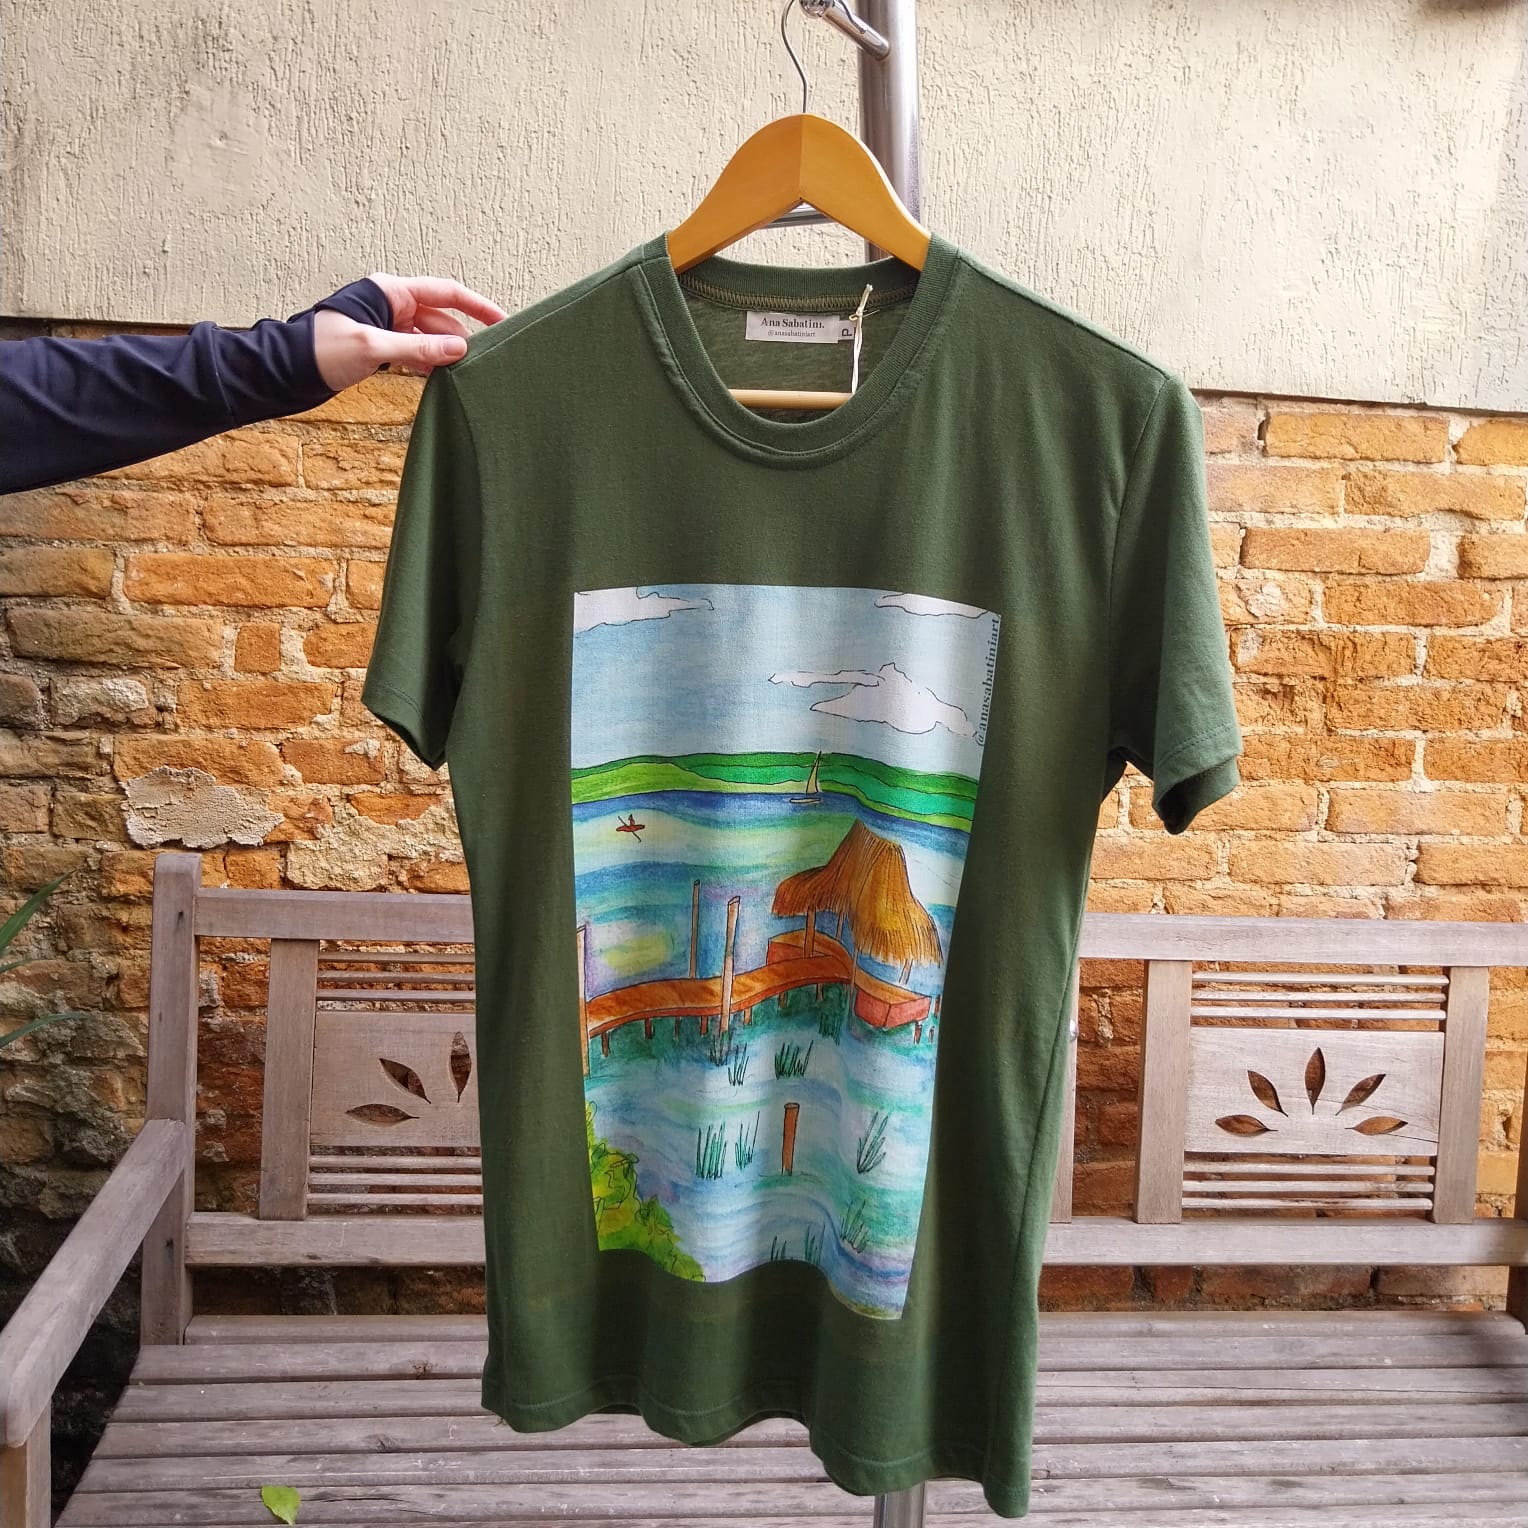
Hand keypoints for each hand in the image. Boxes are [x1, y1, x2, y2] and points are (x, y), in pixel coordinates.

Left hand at [313, 274, 506, 389]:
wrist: (288, 370)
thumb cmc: (322, 350)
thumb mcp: (374, 348)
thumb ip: (420, 348)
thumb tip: (460, 349)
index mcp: (391, 292)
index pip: (446, 292)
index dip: (477, 306)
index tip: (502, 321)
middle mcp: (393, 305)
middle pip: (441, 317)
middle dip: (463, 336)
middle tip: (487, 358)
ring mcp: (389, 326)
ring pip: (430, 337)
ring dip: (446, 353)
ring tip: (468, 373)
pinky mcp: (384, 348)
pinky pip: (417, 352)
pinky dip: (430, 363)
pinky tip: (444, 379)